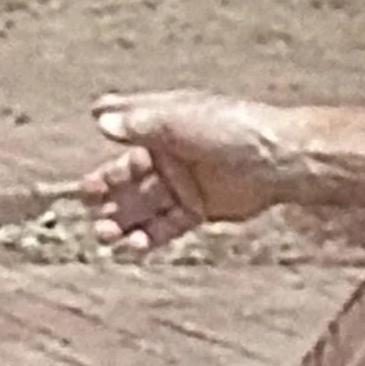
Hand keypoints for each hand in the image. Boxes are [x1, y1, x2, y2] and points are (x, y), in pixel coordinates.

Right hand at [80, 93, 291, 253]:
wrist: (277, 159)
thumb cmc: (230, 128)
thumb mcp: (178, 120)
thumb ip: (138, 123)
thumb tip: (99, 119)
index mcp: (161, 126)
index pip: (125, 138)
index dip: (106, 155)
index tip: (87, 179)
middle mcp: (169, 155)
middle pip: (129, 178)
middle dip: (107, 194)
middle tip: (89, 207)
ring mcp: (184, 184)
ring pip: (144, 205)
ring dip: (123, 220)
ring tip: (105, 234)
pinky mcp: (200, 209)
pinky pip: (168, 225)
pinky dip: (151, 236)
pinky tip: (135, 246)